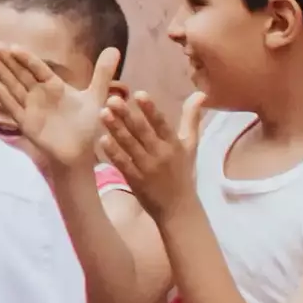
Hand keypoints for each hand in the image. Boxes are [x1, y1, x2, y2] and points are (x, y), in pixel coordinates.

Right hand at [0, 44, 117, 182]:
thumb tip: (115, 48)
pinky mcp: (27, 124)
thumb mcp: (97, 96)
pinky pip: (15, 110)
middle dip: (7, 60)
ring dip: (2, 74)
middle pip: (20, 74)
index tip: (14, 45)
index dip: (25, 57)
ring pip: (14, 87)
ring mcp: (31, 108)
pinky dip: (7, 100)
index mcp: (54, 86)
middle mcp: (39, 94)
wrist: (80, 153)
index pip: (37, 68)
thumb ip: (103, 74)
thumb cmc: (87, 125)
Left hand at [99, 85, 205, 216]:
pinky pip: (123, 164)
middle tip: (112, 99)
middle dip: (127, 115)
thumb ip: (191, 118)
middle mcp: (162, 155)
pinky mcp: (136, 180)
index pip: (162, 124)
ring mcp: (148, 168)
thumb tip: (200, 93)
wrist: (179, 209)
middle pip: (143, 132)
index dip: (151, 109)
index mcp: (175, 145)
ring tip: (103, 113)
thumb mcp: (191, 145)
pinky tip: (102, 140)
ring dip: (116, 129)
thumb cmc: (183, 172)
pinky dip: (114, 153)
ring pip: (130, 146)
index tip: (139, 94)